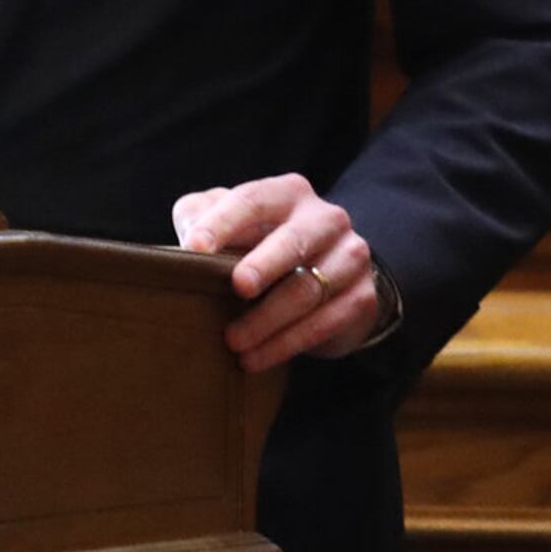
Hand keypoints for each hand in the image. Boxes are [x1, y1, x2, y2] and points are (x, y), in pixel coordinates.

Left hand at [171, 173, 384, 372]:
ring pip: (308, 289)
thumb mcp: (230, 222)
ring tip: (233, 341)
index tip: (193, 249)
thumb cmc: (261, 244)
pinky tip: (255, 358)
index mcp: (288, 193)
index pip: (253, 201)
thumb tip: (189, 237)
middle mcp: (326, 219)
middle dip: (263, 264)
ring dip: (267, 319)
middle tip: (237, 287)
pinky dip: (286, 344)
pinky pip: (324, 323)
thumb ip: (201, 216)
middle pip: (293, 240)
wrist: (328, 277)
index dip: (222, 223)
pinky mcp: (361, 296)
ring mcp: (350, 257)